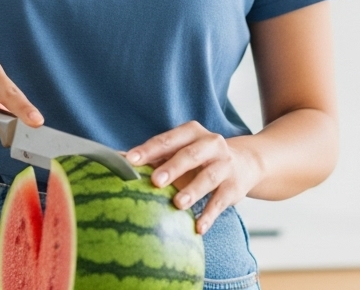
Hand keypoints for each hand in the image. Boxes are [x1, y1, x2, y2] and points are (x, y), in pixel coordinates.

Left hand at [126, 121, 264, 234]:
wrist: (245, 163)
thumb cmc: (198, 159)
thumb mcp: (179, 151)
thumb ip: (151, 156)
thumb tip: (114, 159)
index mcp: (192, 133)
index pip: (168, 140)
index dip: (149, 150)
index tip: (131, 161)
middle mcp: (211, 144)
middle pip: (190, 155)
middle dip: (172, 167)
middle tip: (154, 181)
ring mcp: (225, 165)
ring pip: (209, 176)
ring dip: (193, 190)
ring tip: (178, 204)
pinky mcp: (234, 187)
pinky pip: (221, 201)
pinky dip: (210, 215)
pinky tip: (198, 227)